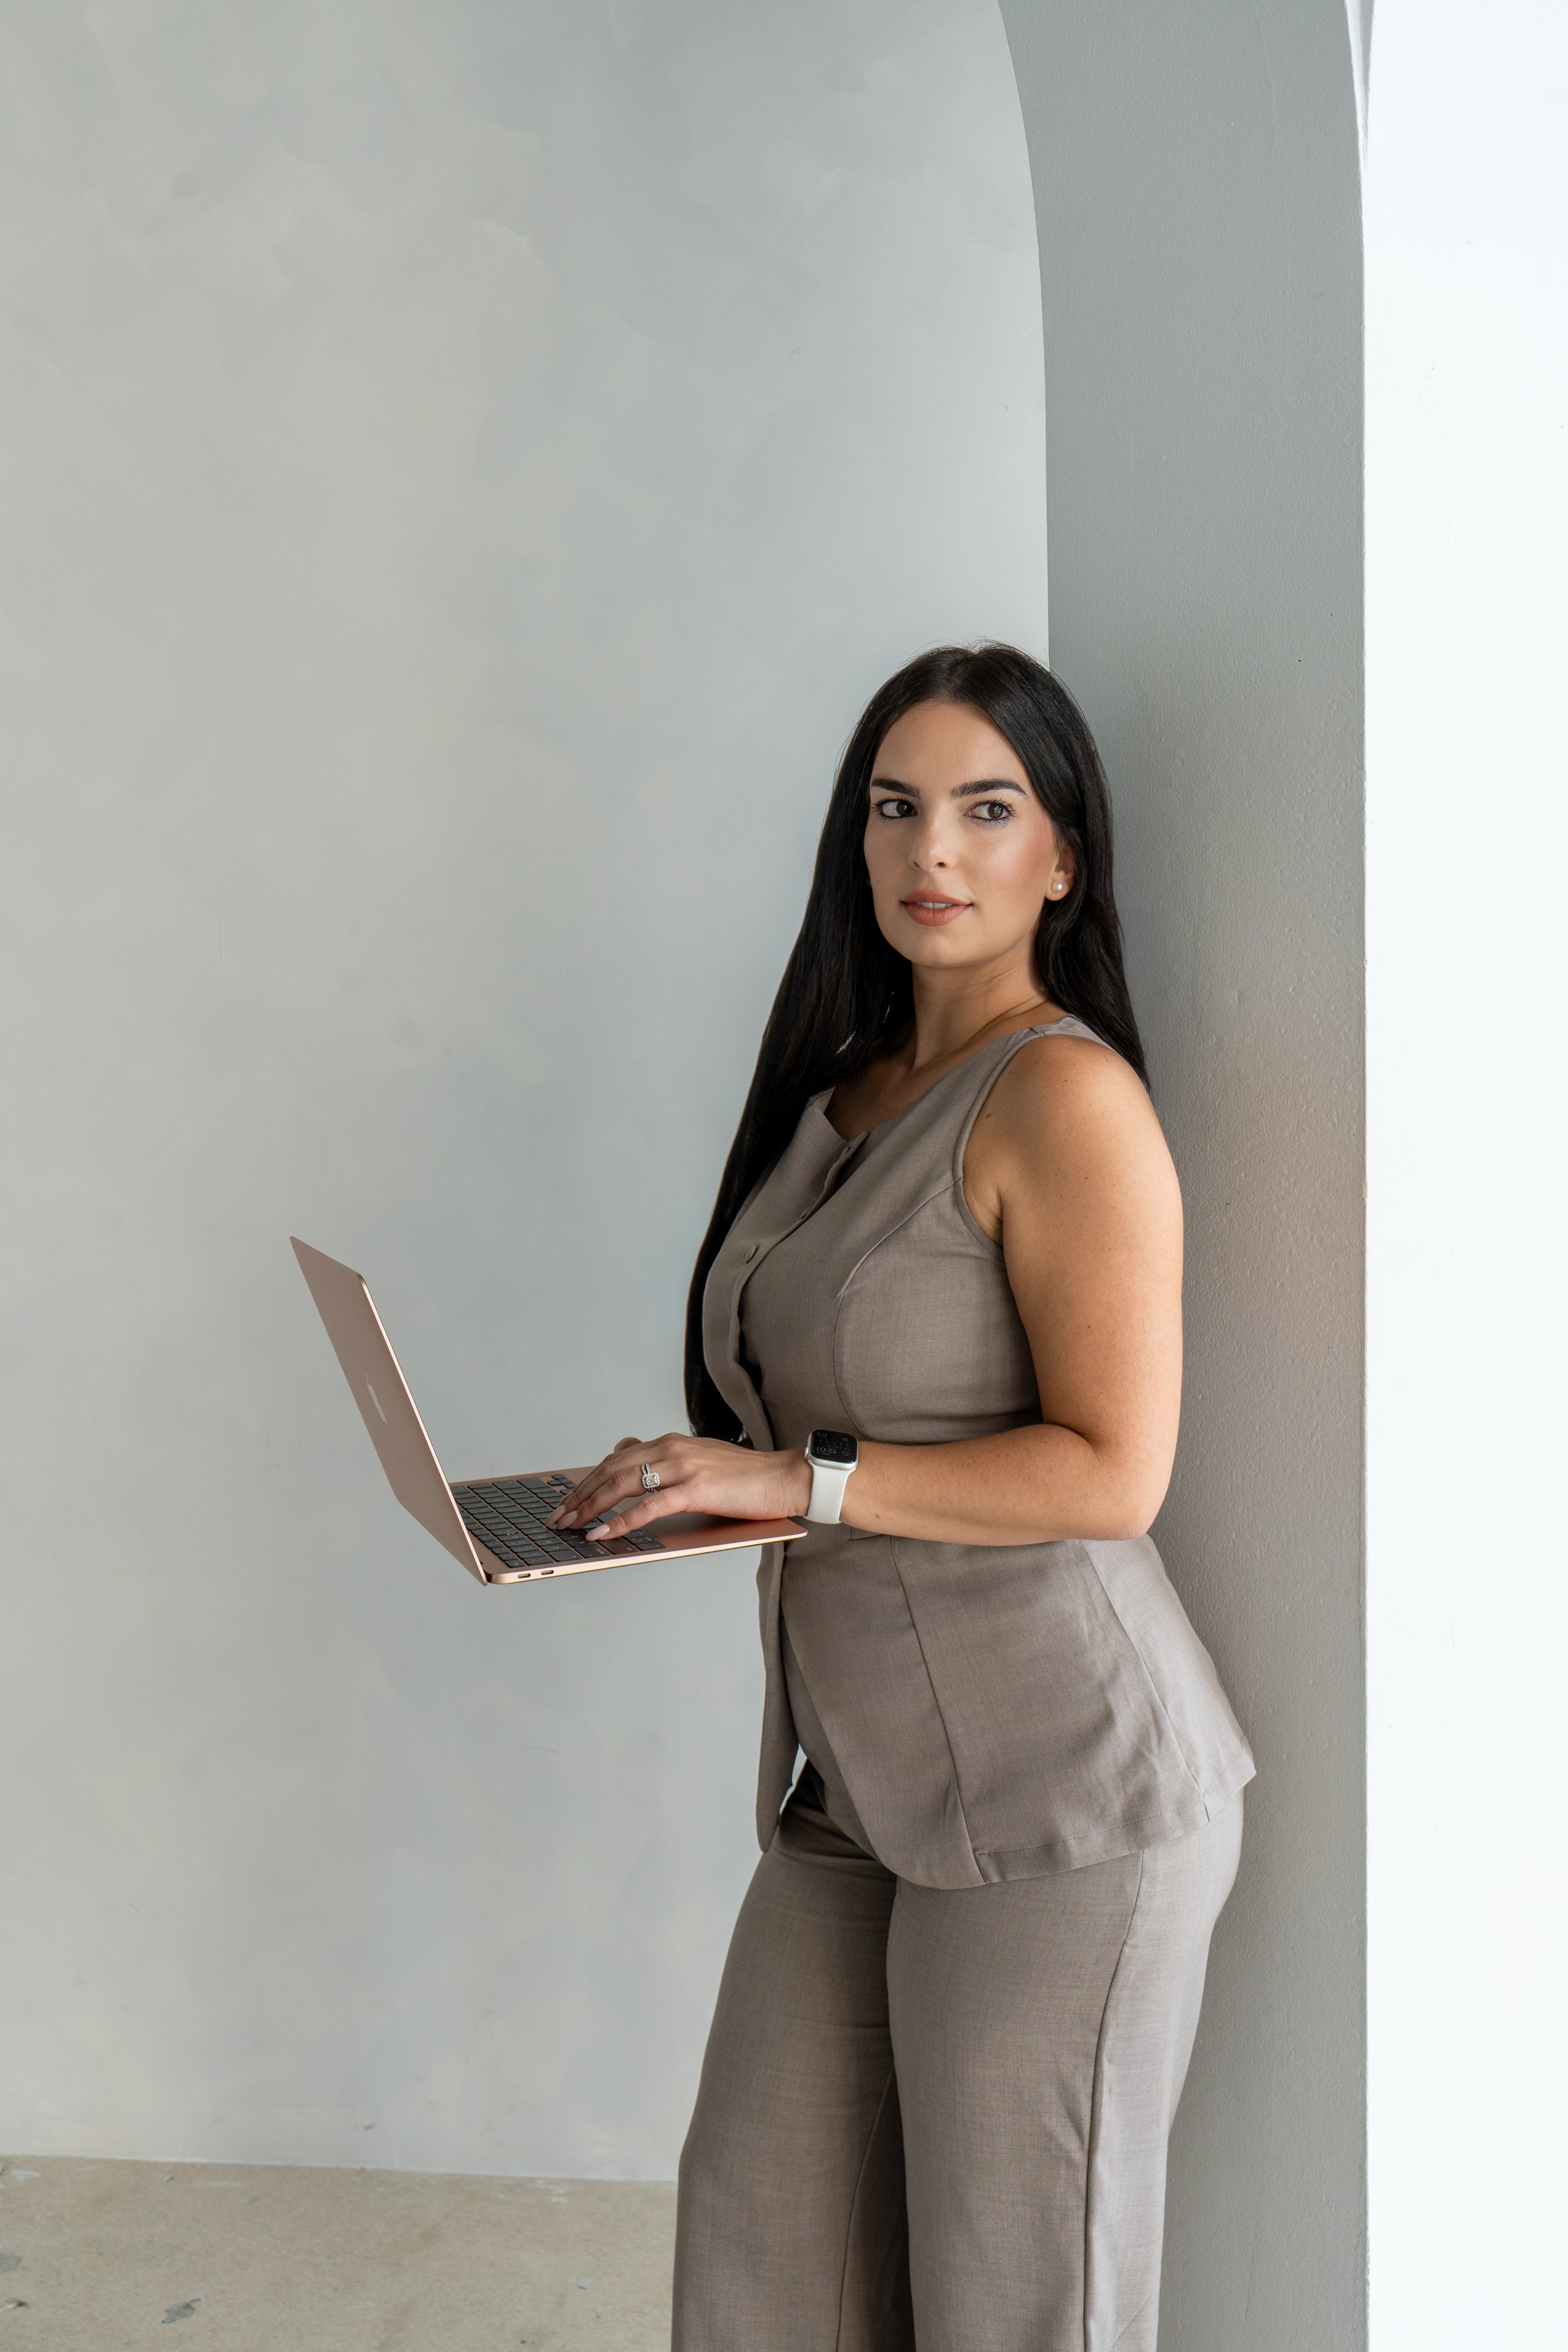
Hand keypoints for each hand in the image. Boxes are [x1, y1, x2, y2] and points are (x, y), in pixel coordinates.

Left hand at [550, 1433, 810, 1538]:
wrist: (785, 1478)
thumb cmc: (746, 1477)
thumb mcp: (700, 1459)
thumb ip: (666, 1458)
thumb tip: (627, 1452)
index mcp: (670, 1442)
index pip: (616, 1459)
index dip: (588, 1481)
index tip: (568, 1501)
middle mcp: (672, 1448)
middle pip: (611, 1470)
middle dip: (580, 1495)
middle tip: (558, 1517)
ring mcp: (683, 1467)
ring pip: (622, 1484)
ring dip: (590, 1507)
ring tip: (570, 1526)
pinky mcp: (696, 1488)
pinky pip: (648, 1507)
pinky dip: (620, 1521)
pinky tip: (602, 1533)